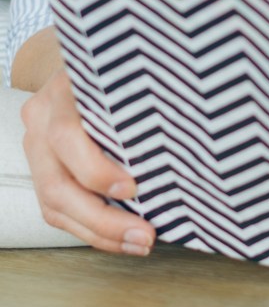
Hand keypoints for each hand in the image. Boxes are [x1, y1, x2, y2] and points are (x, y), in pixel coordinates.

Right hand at [20, 68, 155, 254]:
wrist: (82, 62)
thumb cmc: (121, 68)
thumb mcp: (131, 69)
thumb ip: (145, 94)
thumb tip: (195, 126)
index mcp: (63, 88)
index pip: (67, 135)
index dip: (96, 169)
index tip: (134, 189)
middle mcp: (41, 119)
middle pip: (58, 183)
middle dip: (103, 218)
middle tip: (146, 235)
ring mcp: (34, 145)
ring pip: (55, 205)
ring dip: (100, 232)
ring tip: (139, 244)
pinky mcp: (40, 169)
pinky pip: (56, 210)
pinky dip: (90, 228)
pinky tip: (120, 238)